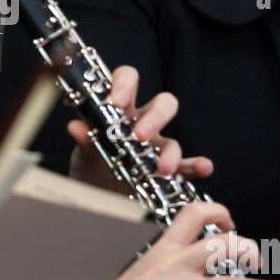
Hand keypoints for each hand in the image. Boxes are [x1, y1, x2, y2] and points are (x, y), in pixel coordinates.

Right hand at [38, 201, 279, 279]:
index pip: (194, 214)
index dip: (220, 214)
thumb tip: (182, 269)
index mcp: (161, 249)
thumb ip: (163, 266)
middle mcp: (174, 264)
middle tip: (255, 261)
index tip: (231, 225)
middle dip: (248, 250)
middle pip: (222, 244)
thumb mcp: (138, 272)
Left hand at [66, 65, 211, 191]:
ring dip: (171, 152)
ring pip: (174, 139)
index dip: (125, 83)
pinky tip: (202, 167)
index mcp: (120, 111)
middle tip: (139, 136)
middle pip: (163, 103)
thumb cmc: (90, 168)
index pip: (128, 80)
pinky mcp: (167, 170)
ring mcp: (157, 147)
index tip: (117, 100)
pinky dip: (197, 166)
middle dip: (156, 117)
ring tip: (163, 168)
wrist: (95, 199)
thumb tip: (76, 126)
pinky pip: (188, 165)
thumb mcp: (83, 155)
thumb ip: (83, 140)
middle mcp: (143, 124)